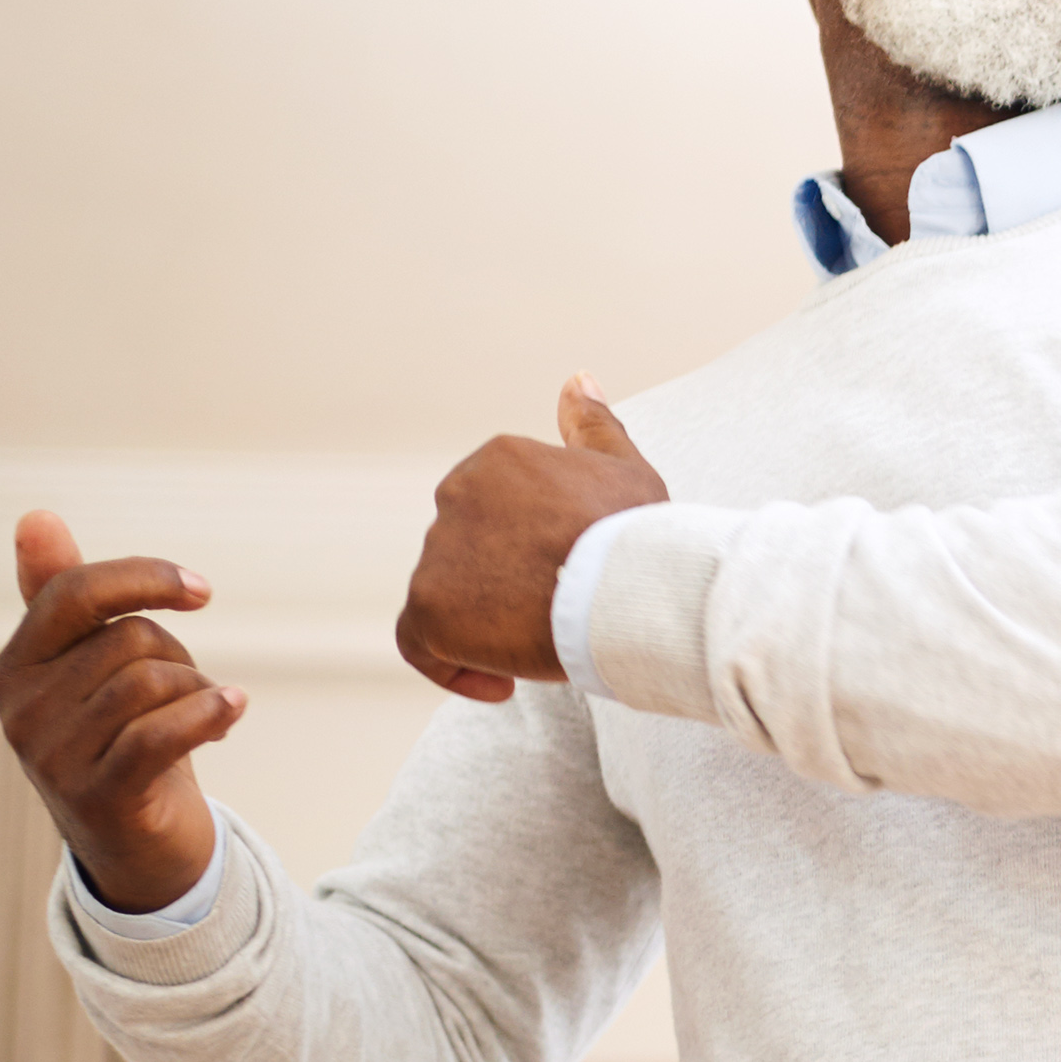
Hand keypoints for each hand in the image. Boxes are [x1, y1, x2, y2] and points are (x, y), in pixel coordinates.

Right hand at [0, 511, 244, 911]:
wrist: (137, 846)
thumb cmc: (119, 739)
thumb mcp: (90, 667)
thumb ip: (66, 596)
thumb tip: (36, 516)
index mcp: (14, 665)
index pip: (75, 591)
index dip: (145, 577)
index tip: (201, 590)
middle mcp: (20, 708)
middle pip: (130, 638)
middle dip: (180, 656)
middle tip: (189, 693)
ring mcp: (52, 756)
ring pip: (152, 681)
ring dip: (198, 693)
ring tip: (200, 718)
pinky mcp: (97, 797)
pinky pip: (160, 733)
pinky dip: (208, 714)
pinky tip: (234, 710)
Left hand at [397, 381, 664, 703]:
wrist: (631, 589)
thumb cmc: (639, 536)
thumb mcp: (624, 470)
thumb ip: (593, 425)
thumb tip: (578, 379)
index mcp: (497, 461)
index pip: (493, 514)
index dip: (528, 551)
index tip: (568, 578)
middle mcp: (454, 495)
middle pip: (469, 556)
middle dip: (506, 587)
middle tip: (561, 614)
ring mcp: (438, 552)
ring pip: (448, 599)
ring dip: (489, 625)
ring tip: (546, 644)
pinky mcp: (429, 607)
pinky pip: (421, 644)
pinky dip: (455, 667)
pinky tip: (503, 682)